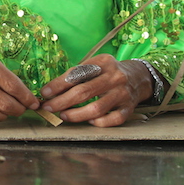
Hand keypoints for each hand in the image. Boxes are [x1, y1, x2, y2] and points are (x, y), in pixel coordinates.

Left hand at [38, 55, 153, 126]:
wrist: (139, 77)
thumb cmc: (108, 73)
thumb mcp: (95, 65)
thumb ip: (76, 75)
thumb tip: (50, 90)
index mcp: (103, 62)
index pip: (77, 74)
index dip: (58, 85)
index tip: (44, 93)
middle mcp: (115, 77)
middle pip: (84, 92)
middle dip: (62, 101)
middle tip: (49, 108)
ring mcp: (123, 93)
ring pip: (97, 108)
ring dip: (76, 114)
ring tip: (63, 116)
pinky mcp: (129, 108)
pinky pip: (113, 119)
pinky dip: (100, 122)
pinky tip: (89, 121)